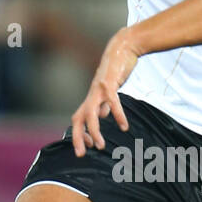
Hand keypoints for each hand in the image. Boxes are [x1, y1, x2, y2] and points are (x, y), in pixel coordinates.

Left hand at [70, 28, 140, 155]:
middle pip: (78, 119)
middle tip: (81, 154)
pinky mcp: (110, 84)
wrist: (123, 48)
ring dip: (94, 132)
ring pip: (91, 114)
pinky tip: (124, 126)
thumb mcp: (109, 89)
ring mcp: (99, 90)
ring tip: (101, 146)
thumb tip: (103, 115)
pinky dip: (117, 116)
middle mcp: (91, 95)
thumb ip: (104, 103)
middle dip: (78, 137)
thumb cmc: (117, 69)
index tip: (86, 147)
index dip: (78, 134)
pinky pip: (112, 103)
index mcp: (91, 97)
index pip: (77, 118)